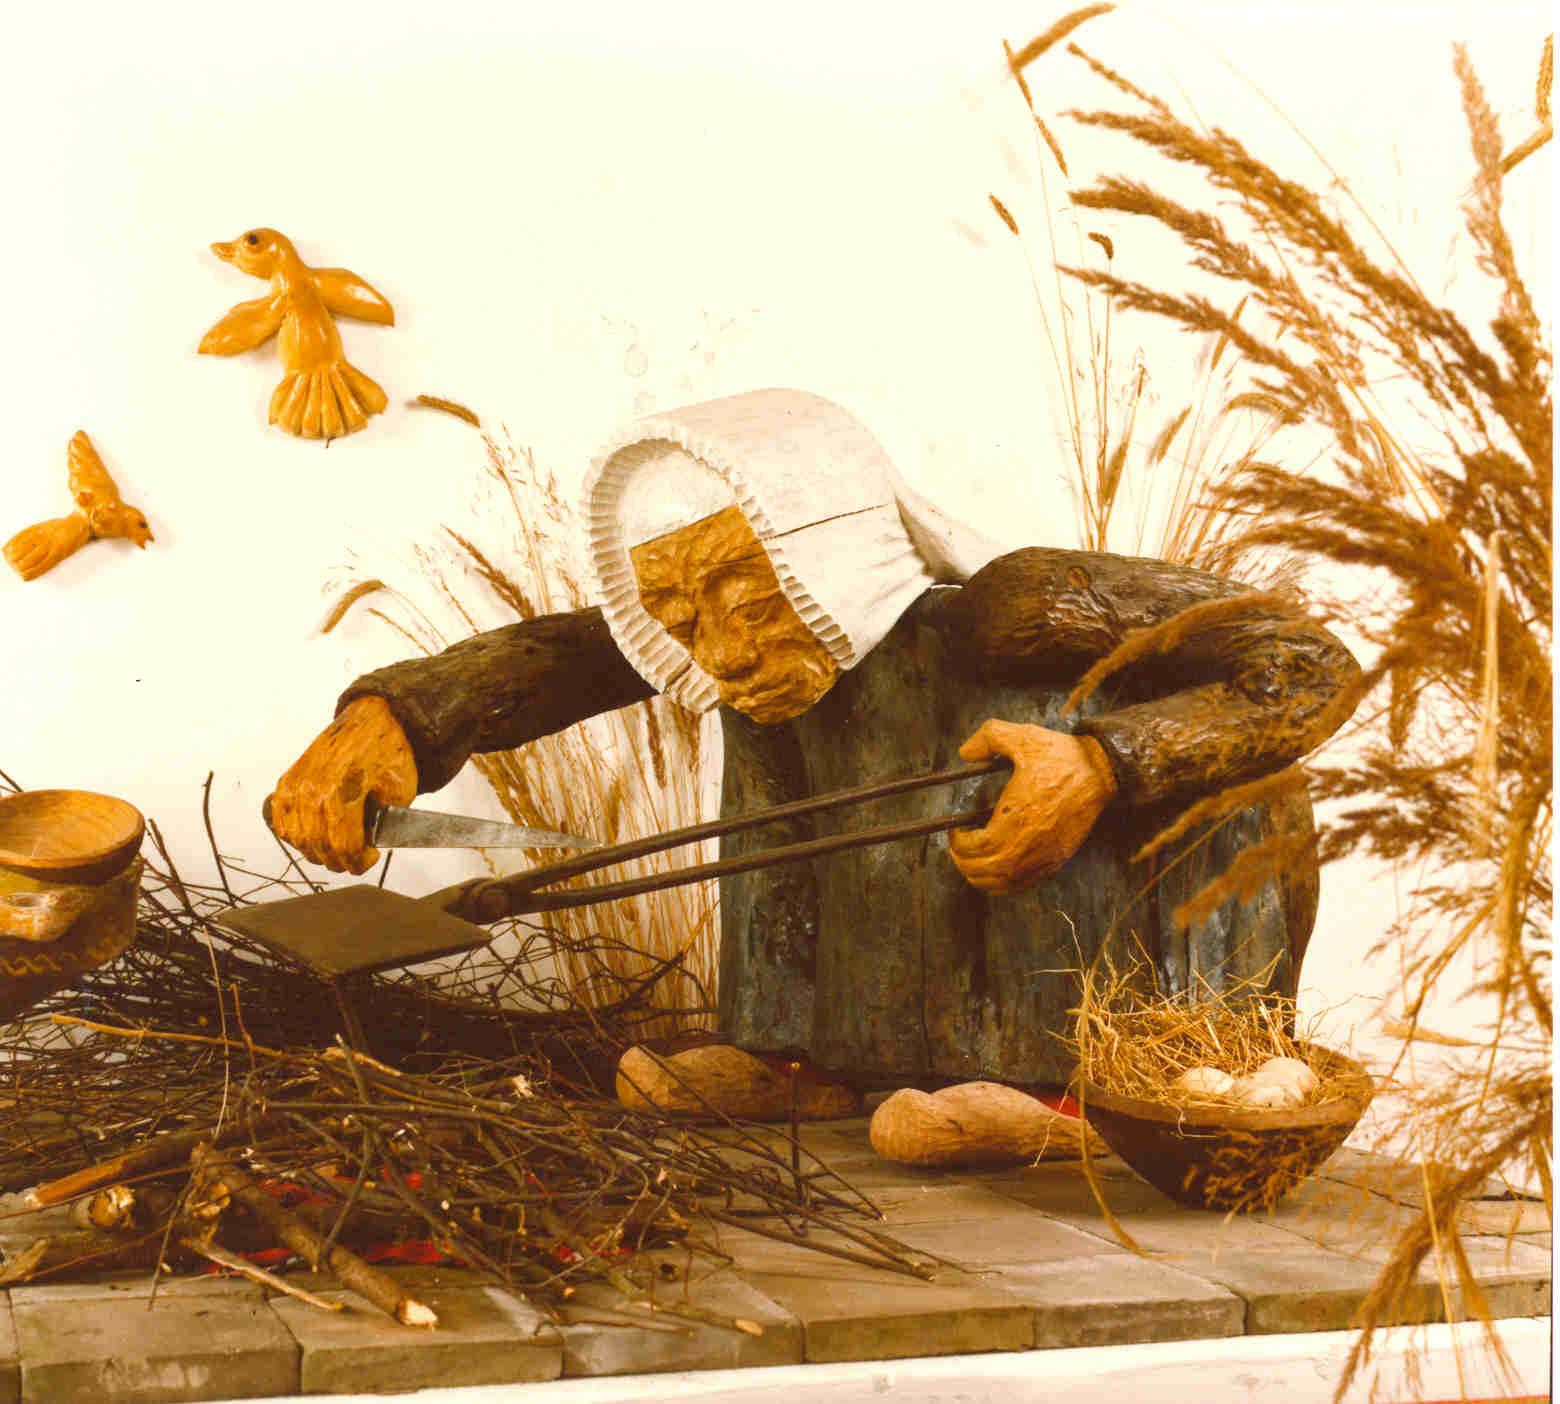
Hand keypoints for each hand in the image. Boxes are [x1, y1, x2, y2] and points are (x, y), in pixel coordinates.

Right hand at [266, 696, 417, 873]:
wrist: (372, 719)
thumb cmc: (388, 750)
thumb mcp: (401, 790)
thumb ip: (387, 822)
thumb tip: (370, 844)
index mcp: (341, 792)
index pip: (344, 846)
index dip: (359, 862)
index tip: (370, 859)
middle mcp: (312, 790)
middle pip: (319, 847)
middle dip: (340, 861)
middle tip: (355, 861)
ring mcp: (296, 785)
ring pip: (297, 838)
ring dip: (317, 852)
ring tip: (336, 851)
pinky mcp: (287, 780)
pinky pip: (281, 820)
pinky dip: (294, 835)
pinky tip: (312, 837)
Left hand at [947, 720, 1117, 893]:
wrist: (1100, 773)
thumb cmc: (1061, 757)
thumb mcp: (1023, 736)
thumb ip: (989, 737)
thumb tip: (965, 752)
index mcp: (1017, 816)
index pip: (975, 847)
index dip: (957, 843)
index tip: (954, 829)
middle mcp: (1030, 843)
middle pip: (983, 871)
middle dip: (962, 860)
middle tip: (957, 844)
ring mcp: (1043, 856)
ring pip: (1000, 883)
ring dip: (978, 875)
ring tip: (972, 857)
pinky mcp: (1055, 861)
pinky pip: (1020, 885)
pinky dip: (1000, 883)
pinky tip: (994, 867)